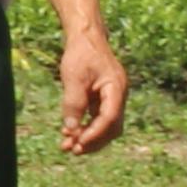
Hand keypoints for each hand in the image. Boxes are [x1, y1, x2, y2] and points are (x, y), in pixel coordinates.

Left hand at [56, 21, 129, 152]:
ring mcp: (112, 97)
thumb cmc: (81, 53)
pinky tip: (69, 133)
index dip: (95, 134)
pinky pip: (97, 118)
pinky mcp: (103, 98)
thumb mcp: (73, 77)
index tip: (78, 144)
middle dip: (93, 141)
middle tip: (73, 150)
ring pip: (105, 125)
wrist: (85, 36)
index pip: (110, 118)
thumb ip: (73, 103)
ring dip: (88, 137)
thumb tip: (71, 130)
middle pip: (111, 127)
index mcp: (116, 88)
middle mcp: (118, 95)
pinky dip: (86, 127)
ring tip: (67, 146)